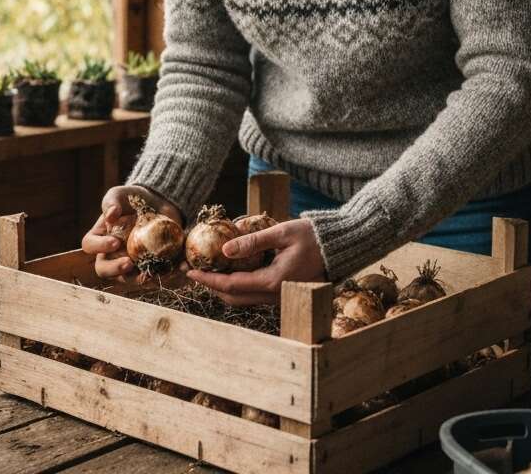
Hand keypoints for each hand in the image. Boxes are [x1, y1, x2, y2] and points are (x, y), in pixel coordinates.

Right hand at [82, 185, 182, 278]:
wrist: (158, 203)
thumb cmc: (133, 198)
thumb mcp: (120, 194)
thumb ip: (111, 201)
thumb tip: (110, 215)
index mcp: (100, 237)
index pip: (90, 245)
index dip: (99, 246)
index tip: (115, 242)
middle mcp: (111, 254)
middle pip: (104, 270)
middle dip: (114, 270)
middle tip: (128, 263)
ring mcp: (130, 262)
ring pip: (128, 279)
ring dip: (137, 279)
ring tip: (149, 274)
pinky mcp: (149, 265)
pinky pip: (153, 275)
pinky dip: (162, 275)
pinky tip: (170, 270)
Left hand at [188, 218, 327, 305]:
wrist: (340, 248)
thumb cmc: (314, 237)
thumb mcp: (282, 232)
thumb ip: (253, 241)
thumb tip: (225, 249)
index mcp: (272, 281)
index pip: (230, 285)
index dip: (207, 279)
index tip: (190, 271)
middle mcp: (274, 296)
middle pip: (233, 298)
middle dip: (211, 285)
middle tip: (194, 271)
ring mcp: (280, 298)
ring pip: (243, 299)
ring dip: (224, 287)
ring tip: (209, 270)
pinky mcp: (284, 294)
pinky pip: (255, 295)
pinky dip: (239, 286)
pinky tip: (232, 271)